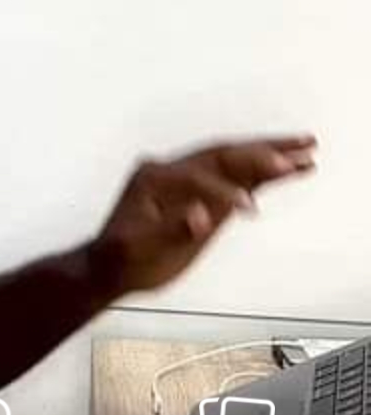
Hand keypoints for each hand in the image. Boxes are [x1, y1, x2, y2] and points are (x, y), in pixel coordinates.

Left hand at [87, 134, 317, 300]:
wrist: (108, 266)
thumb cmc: (119, 257)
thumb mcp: (139, 248)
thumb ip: (171, 231)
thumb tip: (200, 216)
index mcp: (155, 177)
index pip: (198, 176)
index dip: (224, 191)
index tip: (248, 207)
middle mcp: (174, 170)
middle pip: (225, 154)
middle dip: (263, 151)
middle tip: (299, 148)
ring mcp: (190, 180)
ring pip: (234, 161)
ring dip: (270, 156)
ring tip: (306, 152)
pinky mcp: (203, 195)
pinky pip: (236, 179)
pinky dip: (263, 175)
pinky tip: (287, 170)